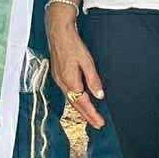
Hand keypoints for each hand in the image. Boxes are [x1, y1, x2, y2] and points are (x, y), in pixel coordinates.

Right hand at [44, 12, 105, 128]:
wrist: (58, 33)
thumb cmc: (72, 45)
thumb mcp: (87, 62)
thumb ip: (93, 80)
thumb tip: (99, 95)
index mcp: (70, 81)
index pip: (83, 103)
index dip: (92, 114)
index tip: (100, 123)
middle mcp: (62, 83)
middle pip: (75, 105)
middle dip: (87, 116)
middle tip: (97, 124)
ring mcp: (58, 79)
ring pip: (71, 100)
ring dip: (81, 110)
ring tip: (90, 117)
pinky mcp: (58, 75)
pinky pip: (67, 93)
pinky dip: (75, 101)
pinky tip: (79, 101)